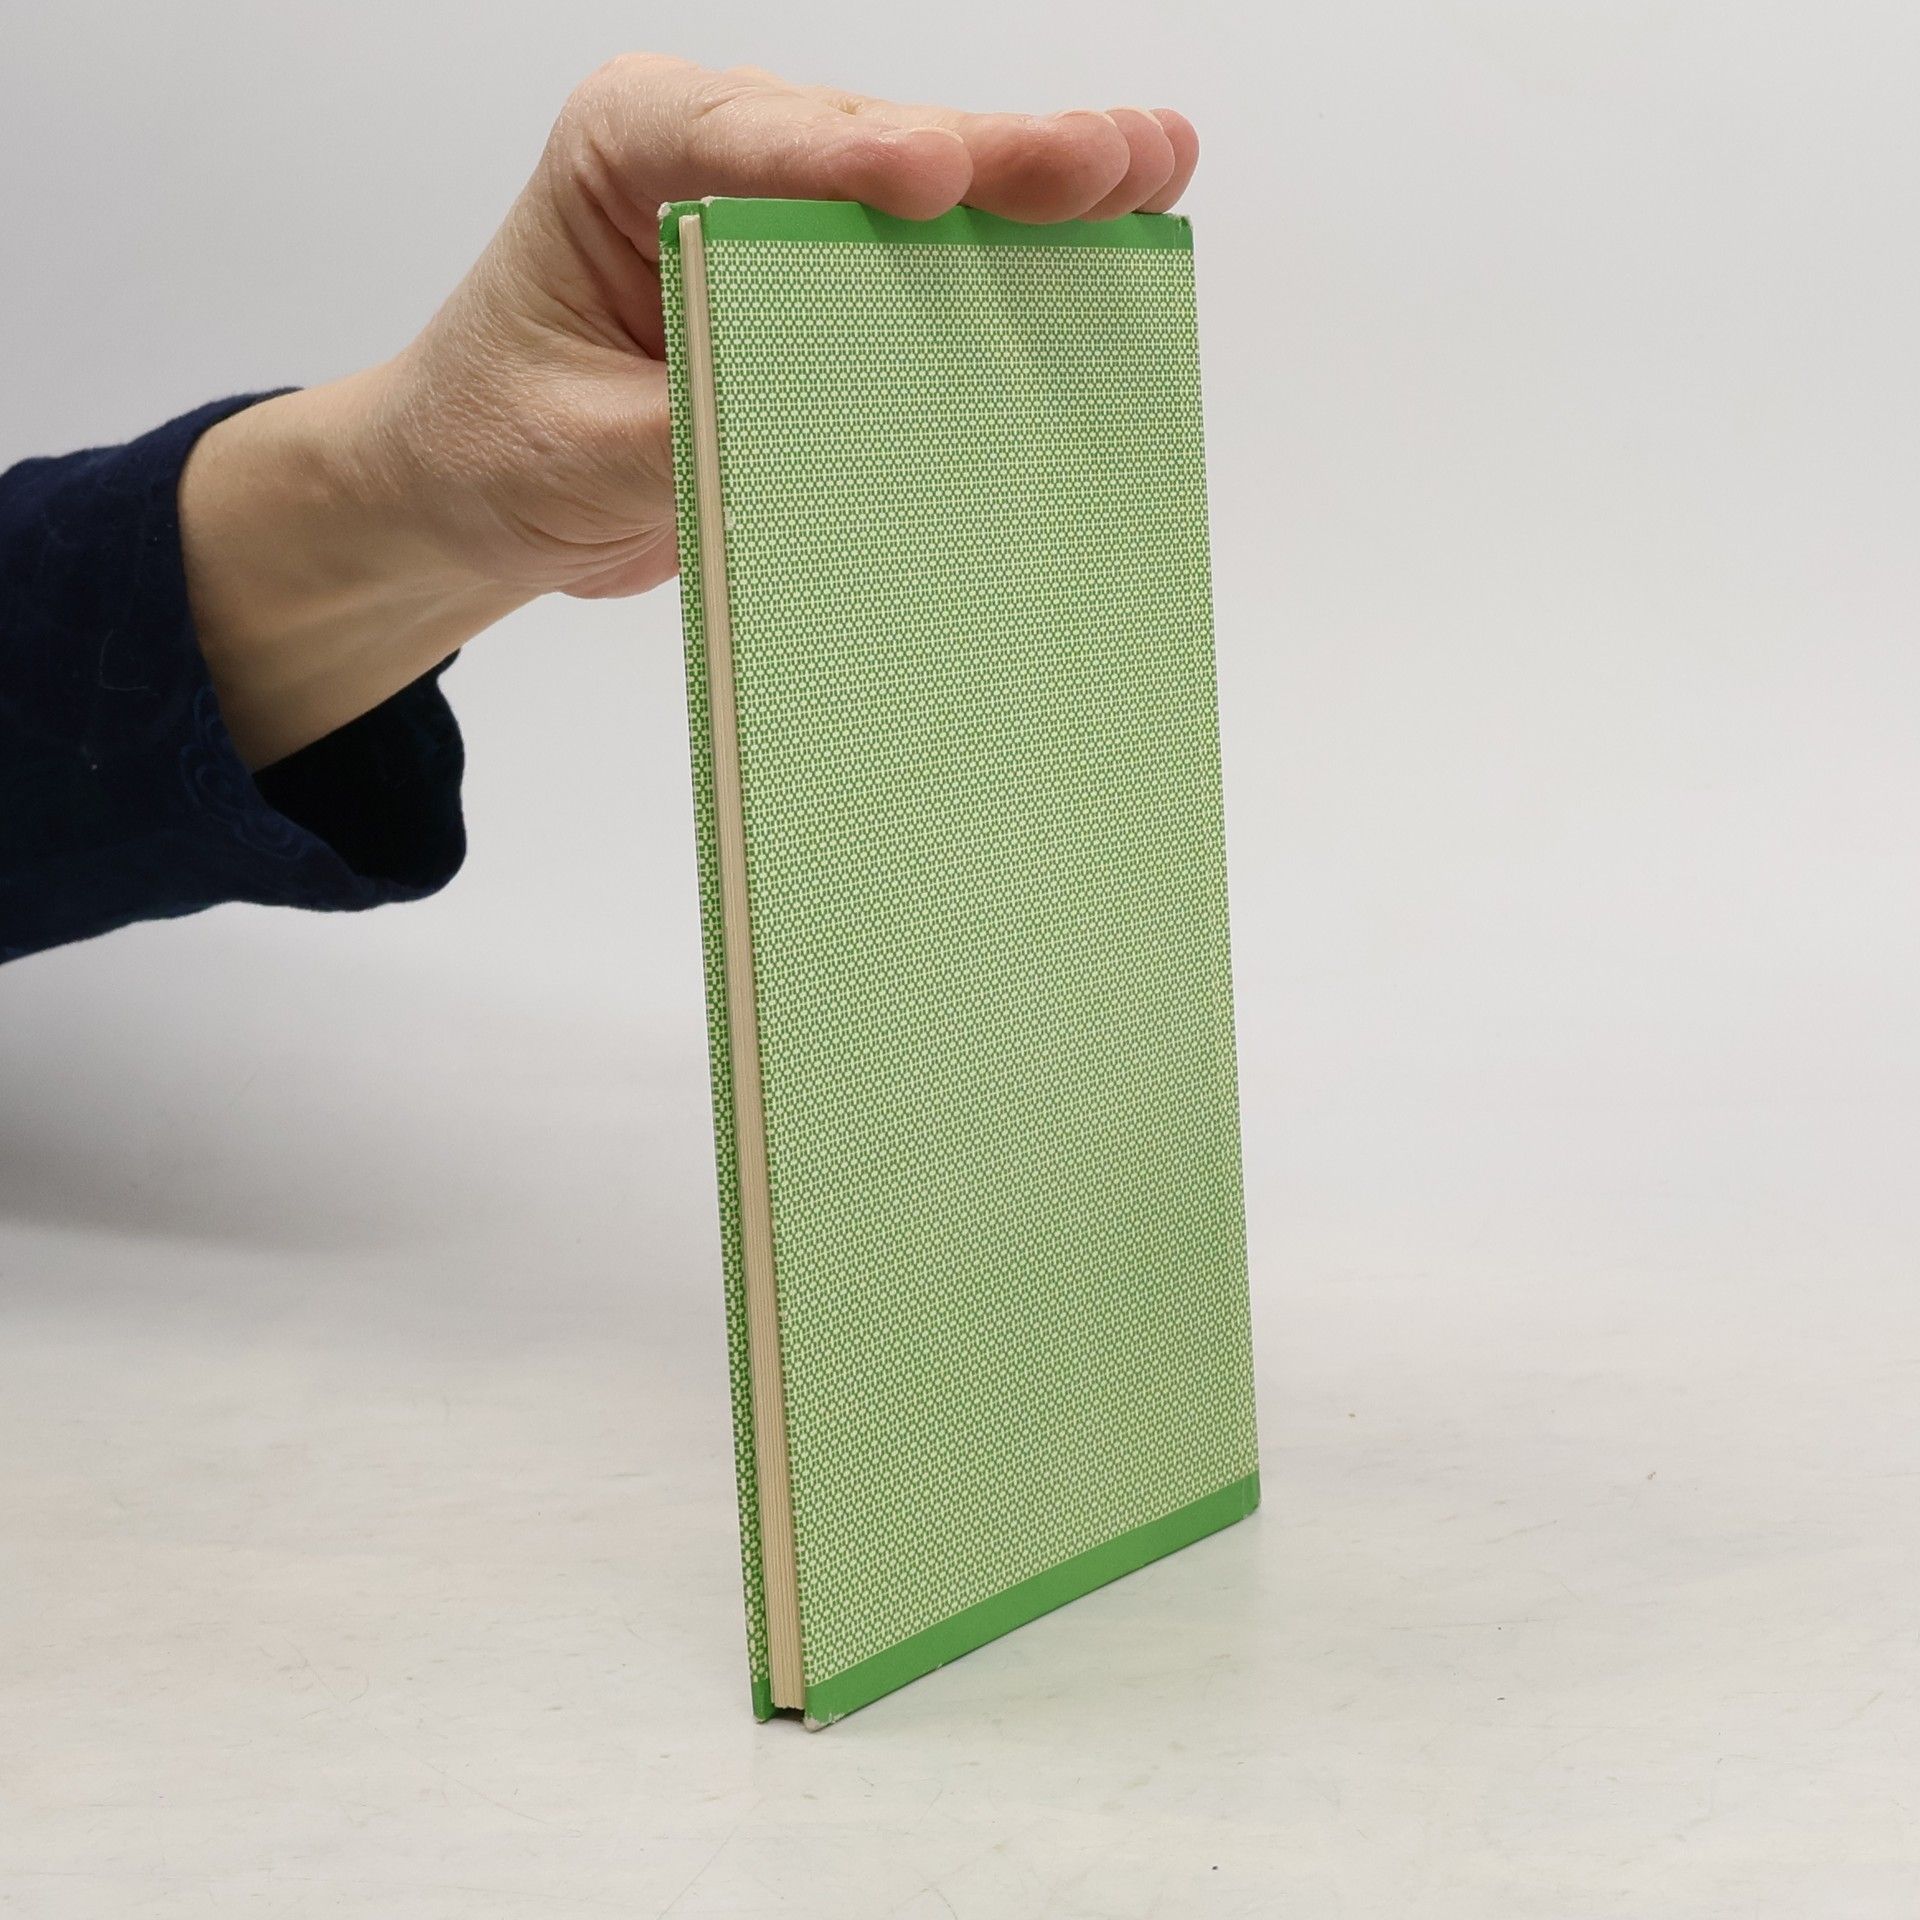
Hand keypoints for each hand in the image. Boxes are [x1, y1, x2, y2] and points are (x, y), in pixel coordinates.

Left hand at [180, 57, 1199, 764]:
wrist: (477, 492)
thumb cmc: (494, 445)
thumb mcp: (574, 449)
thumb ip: (693, 427)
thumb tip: (827, 430)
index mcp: (627, 147)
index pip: (749, 143)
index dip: (853, 161)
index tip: (937, 179)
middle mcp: (719, 154)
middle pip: (872, 148)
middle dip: (996, 159)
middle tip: (1112, 157)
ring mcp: (786, 215)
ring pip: (925, 195)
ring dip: (1039, 194)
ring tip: (1153, 169)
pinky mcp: (826, 289)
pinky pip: (929, 269)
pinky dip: (1017, 266)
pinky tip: (1114, 237)